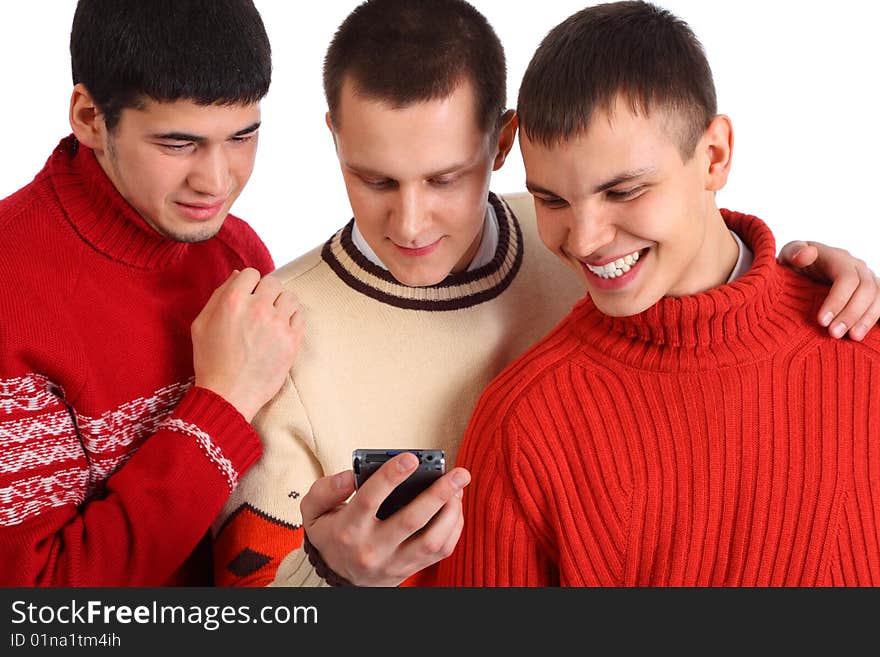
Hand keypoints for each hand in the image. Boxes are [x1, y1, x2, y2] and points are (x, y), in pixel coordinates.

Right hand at [192, 268, 303, 420]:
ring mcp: (278, 324)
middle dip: (267, 292)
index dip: (249, 283)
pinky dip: (293, 319)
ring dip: (282, 304)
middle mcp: (258, 308)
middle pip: (274, 282)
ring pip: (290, 297)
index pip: (251, 273)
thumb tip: (237, 275)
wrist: (228, 395)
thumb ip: (219, 295)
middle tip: (261, 307)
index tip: (248, 295)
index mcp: (233, 301)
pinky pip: (301, 316)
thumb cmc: (210, 361)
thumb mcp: (201, 324)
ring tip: (274, 317)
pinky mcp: (292, 341)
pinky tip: (282, 328)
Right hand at [300, 452, 470, 585]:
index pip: (370, 500)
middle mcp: (373, 548)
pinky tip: (454, 507)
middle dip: (438, 493)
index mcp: (348, 529)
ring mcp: (394, 562)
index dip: (391, 477)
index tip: (411, 458)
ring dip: (452, 512)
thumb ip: (326, 490)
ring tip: (458, 488)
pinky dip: (453, 527)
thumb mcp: (314, 512)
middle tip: (458, 472)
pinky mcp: (411, 569)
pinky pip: (440, 551)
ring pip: (432, 539)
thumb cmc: (331, 534)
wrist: (341, 577)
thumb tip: (349, 476)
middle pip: (411, 520)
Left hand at [778, 241, 878, 340]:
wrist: (797, 274)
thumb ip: (793, 253)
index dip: (837, 300)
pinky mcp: (870, 293)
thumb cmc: (792, 266)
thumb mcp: (786, 256)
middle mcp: (856, 267)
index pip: (846, 278)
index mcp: (836, 257)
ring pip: (878, 298)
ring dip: (866, 319)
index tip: (821, 321)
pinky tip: (863, 333)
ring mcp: (867, 279)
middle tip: (834, 334)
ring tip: (852, 337)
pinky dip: (874, 319)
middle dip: (851, 313)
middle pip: (866, 289)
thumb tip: (807, 254)